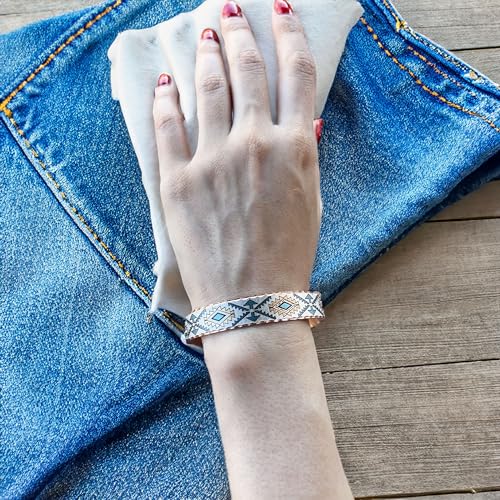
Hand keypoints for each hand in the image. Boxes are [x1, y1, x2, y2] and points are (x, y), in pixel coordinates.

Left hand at [153, 0, 321, 312]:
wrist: (252, 303)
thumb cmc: (289, 258)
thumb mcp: (312, 204)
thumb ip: (305, 156)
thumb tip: (302, 120)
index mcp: (294, 147)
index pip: (295, 73)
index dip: (288, 35)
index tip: (279, 11)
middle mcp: (254, 143)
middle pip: (247, 70)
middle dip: (240, 33)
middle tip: (231, 11)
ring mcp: (212, 159)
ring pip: (209, 88)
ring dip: (206, 54)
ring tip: (205, 33)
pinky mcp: (178, 181)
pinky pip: (168, 128)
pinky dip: (166, 100)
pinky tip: (167, 83)